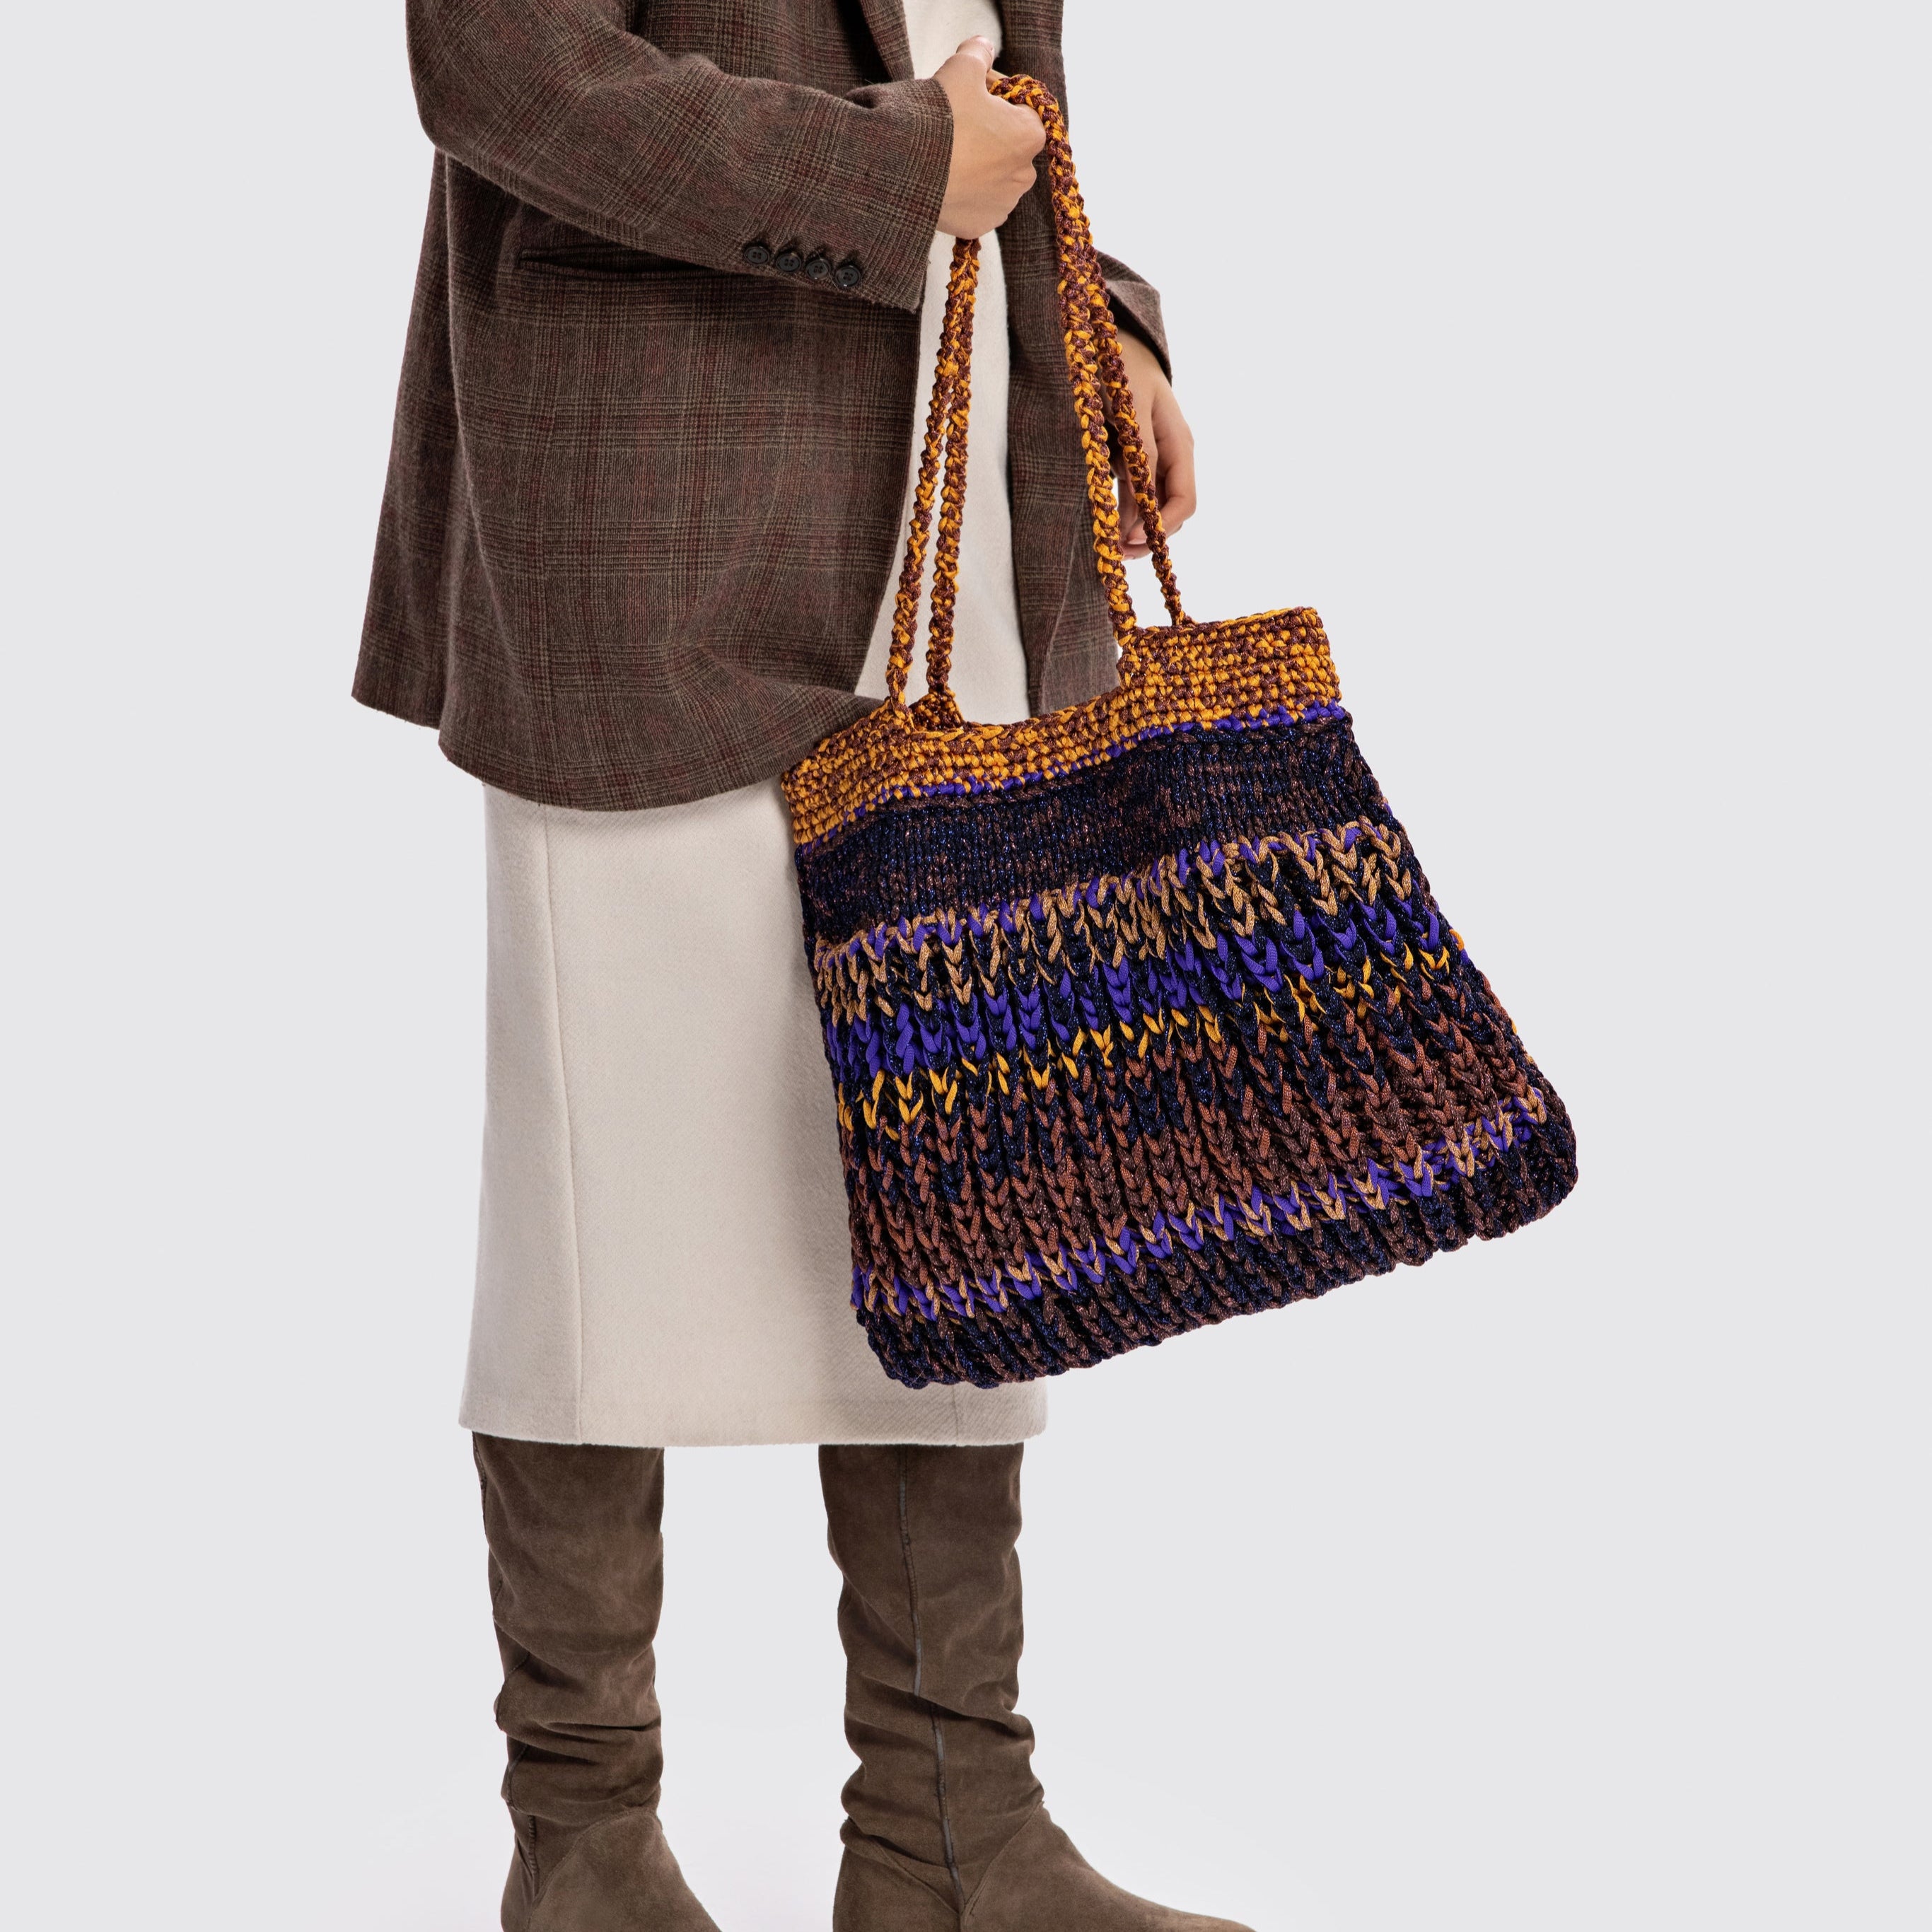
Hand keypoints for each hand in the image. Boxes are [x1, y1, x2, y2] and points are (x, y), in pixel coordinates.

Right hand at [935, 39, 1045, 237]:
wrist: (905, 170)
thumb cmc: (940, 119)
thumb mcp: (961, 68)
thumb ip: (979, 53)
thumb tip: (983, 48)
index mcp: (1029, 136)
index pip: (1021, 108)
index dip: (996, 94)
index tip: (973, 90)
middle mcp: (1024, 176)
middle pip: (1008, 145)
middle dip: (988, 131)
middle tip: (957, 121)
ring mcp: (1001, 206)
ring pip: (993, 176)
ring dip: (977, 163)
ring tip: (948, 152)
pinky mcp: (978, 226)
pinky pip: (976, 203)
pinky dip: (964, 192)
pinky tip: (946, 178)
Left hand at [1111, 331, 1196, 559]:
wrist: (1108, 336)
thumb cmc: (1121, 365)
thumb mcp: (1131, 408)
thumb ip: (1139, 455)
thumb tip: (1141, 508)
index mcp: (1179, 443)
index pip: (1184, 500)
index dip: (1161, 527)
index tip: (1130, 541)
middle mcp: (1171, 454)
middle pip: (1169, 509)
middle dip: (1147, 535)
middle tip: (1114, 553)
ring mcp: (1152, 456)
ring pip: (1150, 505)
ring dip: (1132, 528)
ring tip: (1107, 547)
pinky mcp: (1131, 455)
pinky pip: (1132, 491)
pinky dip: (1121, 510)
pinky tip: (1104, 521)